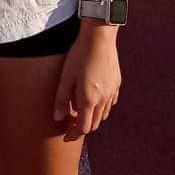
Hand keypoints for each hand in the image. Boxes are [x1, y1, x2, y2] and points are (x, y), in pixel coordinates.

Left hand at [53, 26, 121, 141]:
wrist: (100, 38)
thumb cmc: (79, 55)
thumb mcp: (66, 77)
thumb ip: (61, 99)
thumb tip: (58, 118)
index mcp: (89, 99)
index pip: (83, 127)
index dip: (74, 135)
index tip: (66, 137)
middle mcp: (103, 99)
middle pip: (94, 123)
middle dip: (82, 128)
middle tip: (70, 125)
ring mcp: (112, 91)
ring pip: (104, 114)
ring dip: (92, 118)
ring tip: (81, 112)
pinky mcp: (117, 83)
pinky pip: (110, 102)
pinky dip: (102, 107)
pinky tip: (94, 99)